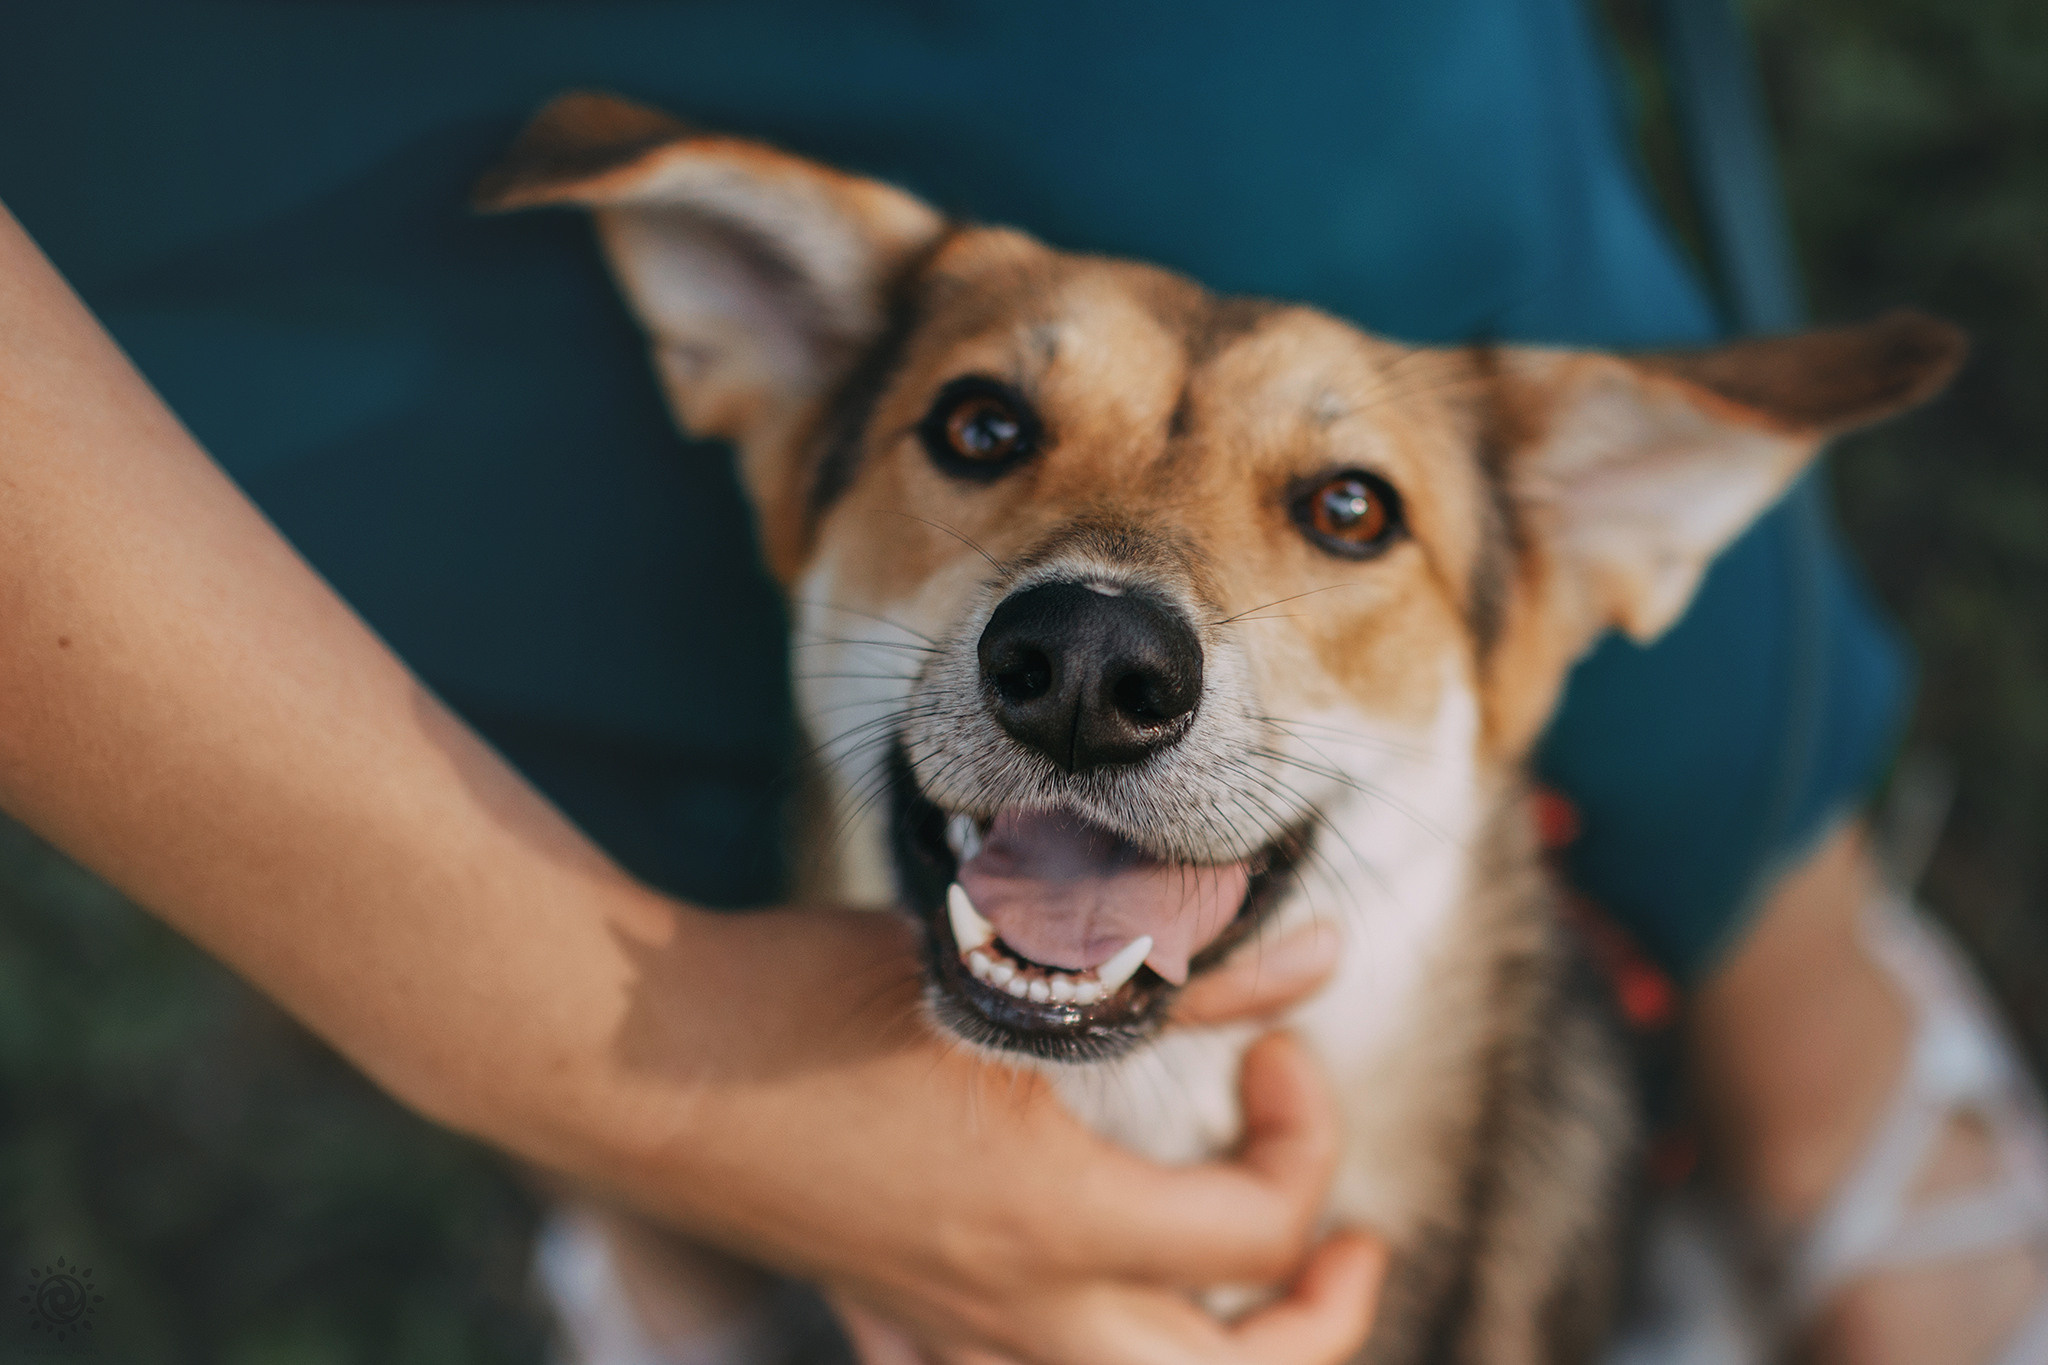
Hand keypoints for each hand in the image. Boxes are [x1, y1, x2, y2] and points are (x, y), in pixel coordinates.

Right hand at [572, 906, 1381, 1364]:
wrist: (635, 1056)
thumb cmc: (803, 996)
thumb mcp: (1001, 962)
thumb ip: (1175, 968)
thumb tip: (1324, 956)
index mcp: (1048, 1222)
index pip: (1259, 1233)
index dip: (1309, 1128)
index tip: (1277, 1040)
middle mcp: (1011, 1308)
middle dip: (1320, 1322)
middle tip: (1341, 1228)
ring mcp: (950, 1334)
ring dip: (1221, 1359)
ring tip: (1255, 1276)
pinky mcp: (902, 1323)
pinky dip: (1095, 1359)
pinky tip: (1100, 1289)